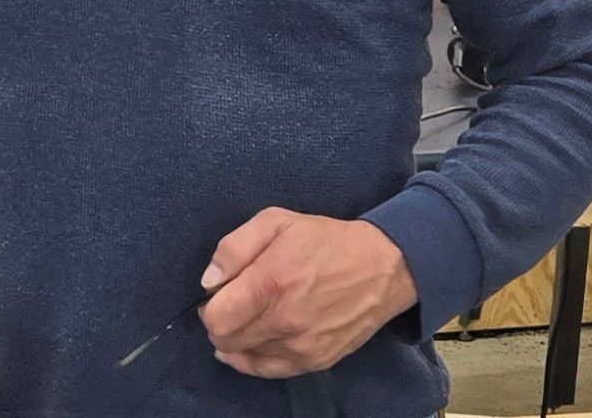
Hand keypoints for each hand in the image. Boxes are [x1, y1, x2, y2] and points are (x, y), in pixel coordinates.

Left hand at [198, 207, 417, 377]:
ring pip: (244, 357)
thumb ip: (234, 247)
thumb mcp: (277, 221)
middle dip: (222, 322)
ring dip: (240, 338)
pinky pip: (268, 370)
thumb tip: (209, 282)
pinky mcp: (315, 362)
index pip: (216, 318)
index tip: (219, 293)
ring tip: (257, 314)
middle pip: (225, 342)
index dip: (209, 306)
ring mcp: (301, 347)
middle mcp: (284, 321)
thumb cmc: (325, 240)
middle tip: (236, 302)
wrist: (382, 267)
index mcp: (271, 282)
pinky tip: (259, 338)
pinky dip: (255, 356)